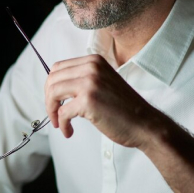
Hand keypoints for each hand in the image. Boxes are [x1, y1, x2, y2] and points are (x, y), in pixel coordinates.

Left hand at [44, 54, 159, 147]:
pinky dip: (62, 124)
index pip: (58, 67)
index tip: (55, 101)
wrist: (145, 123)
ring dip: (52, 110)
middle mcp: (91, 67)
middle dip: (48, 99)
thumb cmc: (124, 108)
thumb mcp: (103, 82)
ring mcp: (89, 83)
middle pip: (52, 79)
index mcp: (94, 61)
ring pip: (53, 93)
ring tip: (59, 123)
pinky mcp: (88, 101)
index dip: (51, 86)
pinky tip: (69, 131)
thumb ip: (83, 79)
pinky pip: (62, 112)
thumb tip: (55, 87)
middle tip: (54, 114)